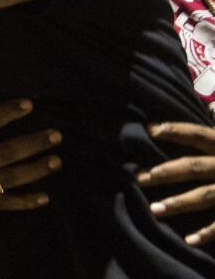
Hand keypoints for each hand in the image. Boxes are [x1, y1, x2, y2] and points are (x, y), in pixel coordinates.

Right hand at [0, 89, 61, 211]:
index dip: (6, 113)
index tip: (29, 104)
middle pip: (3, 153)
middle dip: (32, 144)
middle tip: (56, 135)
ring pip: (8, 179)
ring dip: (35, 170)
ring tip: (57, 160)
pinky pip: (3, 204)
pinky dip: (25, 202)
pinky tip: (46, 197)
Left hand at [138, 122, 214, 245]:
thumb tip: (212, 106)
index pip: (199, 134)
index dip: (176, 130)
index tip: (150, 129)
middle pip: (195, 166)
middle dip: (167, 171)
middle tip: (139, 177)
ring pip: (205, 196)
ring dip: (179, 203)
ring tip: (154, 209)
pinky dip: (208, 233)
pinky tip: (189, 240)